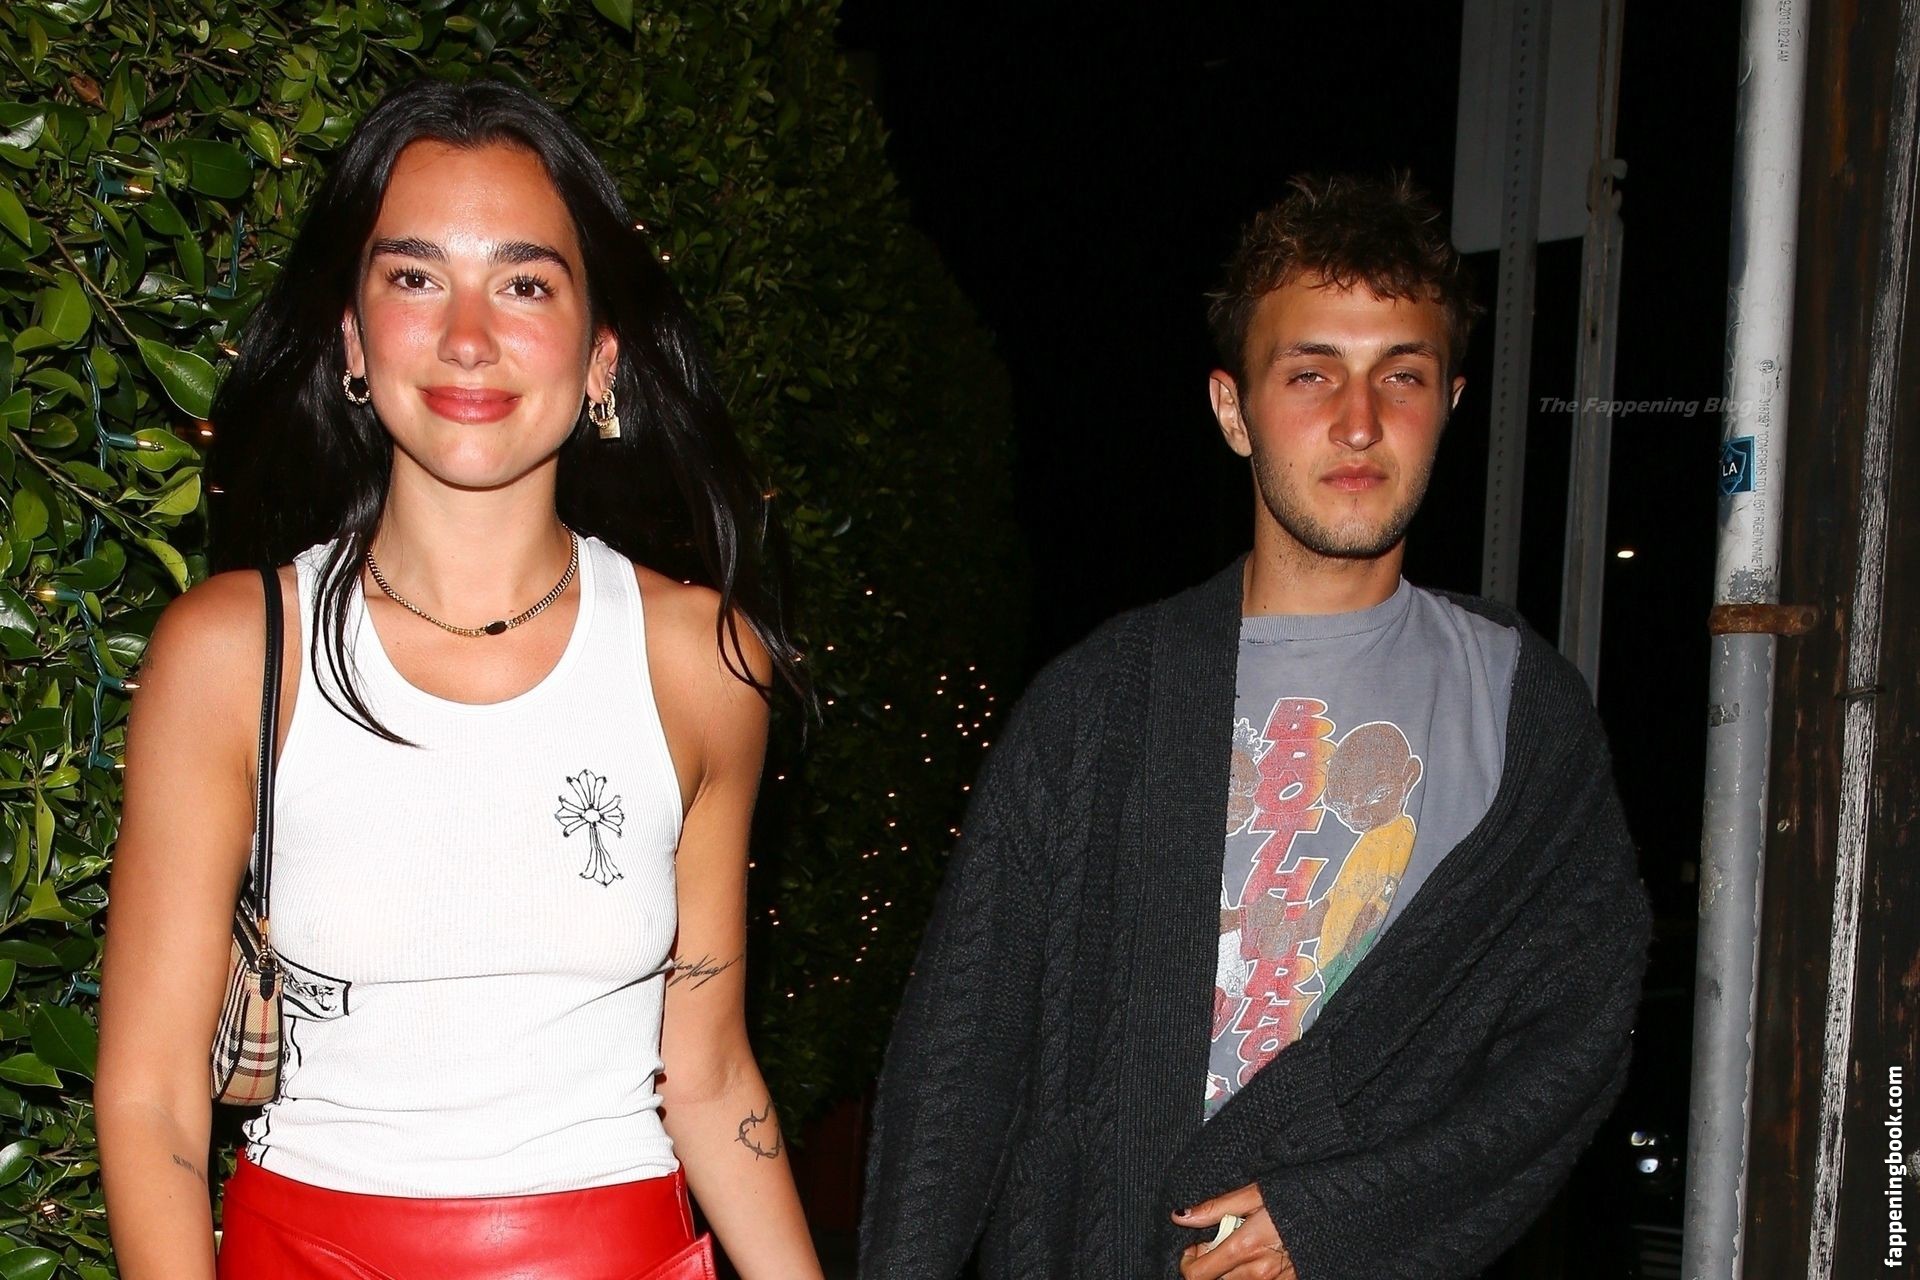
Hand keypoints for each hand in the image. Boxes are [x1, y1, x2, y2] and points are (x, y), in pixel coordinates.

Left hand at [1172, 1184, 1296, 1279]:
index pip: (1198, 1273)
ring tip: (1239, 1249)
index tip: (1194, 1247)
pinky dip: (1249, 1274)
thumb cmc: (1293, 1198)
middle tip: (1217, 1245)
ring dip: (1229, 1271)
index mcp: (1244, 1247)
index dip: (1188, 1263)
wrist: (1336, 1211)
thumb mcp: (1252, 1195)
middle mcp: (1258, 1272)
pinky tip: (1257, 1257)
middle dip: (1208, 1266)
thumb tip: (1180, 1215)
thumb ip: (1214, 1208)